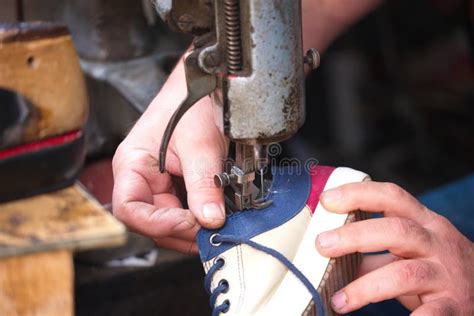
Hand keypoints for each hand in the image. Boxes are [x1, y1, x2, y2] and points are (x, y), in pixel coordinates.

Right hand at [112, 60, 226, 253]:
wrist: (205, 84)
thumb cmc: (192, 101)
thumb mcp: (201, 143)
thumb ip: (204, 183)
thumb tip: (210, 220)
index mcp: (132, 164)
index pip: (128, 209)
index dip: (157, 223)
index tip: (190, 223)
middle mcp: (140, 178)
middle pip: (151, 222)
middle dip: (181, 231)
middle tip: (213, 232)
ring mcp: (158, 184)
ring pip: (169, 221)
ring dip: (193, 230)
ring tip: (218, 227)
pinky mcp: (176, 185)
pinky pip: (184, 211)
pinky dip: (199, 219)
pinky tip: (216, 217)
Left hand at [316, 182, 473, 314]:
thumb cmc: (435, 266)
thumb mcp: (407, 250)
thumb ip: (371, 252)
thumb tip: (327, 254)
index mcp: (423, 222)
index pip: (391, 196)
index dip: (358, 194)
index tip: (326, 200)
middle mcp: (436, 242)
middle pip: (397, 230)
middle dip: (355, 236)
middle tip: (322, 245)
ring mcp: (446, 274)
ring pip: (406, 273)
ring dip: (366, 287)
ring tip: (339, 301)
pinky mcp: (453, 305)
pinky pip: (431, 313)